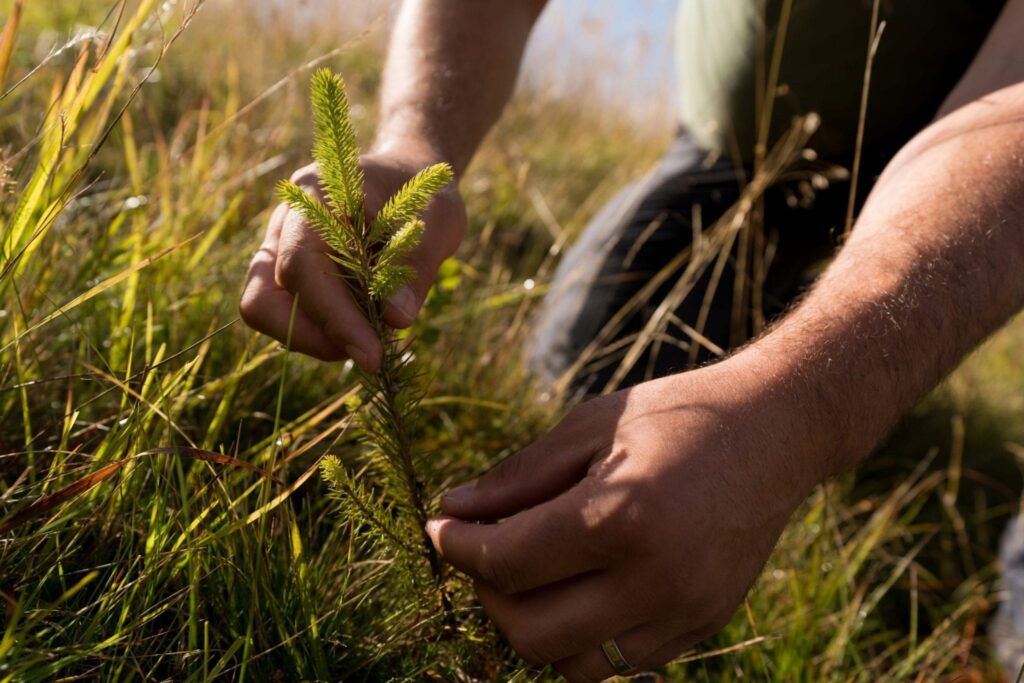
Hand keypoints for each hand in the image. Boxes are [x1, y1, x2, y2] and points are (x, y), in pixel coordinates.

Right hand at [239, 151, 465, 370]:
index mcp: (315, 194)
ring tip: (371, 339)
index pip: (302, 266)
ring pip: (266, 310)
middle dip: (312, 336)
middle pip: (262, 297)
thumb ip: (414, 268)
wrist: (411, 179)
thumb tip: (395, 320)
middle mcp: (285, 222)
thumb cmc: (425, 196)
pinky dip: (323, 332)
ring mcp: (280, 248)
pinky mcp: (290, 274)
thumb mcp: (439, 224)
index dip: (334, 317)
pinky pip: (288, 315)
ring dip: (316, 337)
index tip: (372, 355)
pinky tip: (364, 329)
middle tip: (368, 352)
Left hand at [427, 359, 825, 681]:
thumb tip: (452, 511)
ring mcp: (684, 610)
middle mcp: (655, 578)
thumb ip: (517, 477)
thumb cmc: (676, 415)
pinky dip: (586, 635)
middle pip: (531, 632)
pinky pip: (623, 661)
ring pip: (574, 663)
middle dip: (489, 595)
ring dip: (536, 626)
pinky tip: (584, 587)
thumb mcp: (589, 427)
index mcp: (621, 517)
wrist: (773, 431)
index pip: (508, 563)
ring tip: (534, 575)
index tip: (441, 530)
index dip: (458, 548)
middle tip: (485, 552)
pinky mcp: (704, 624)